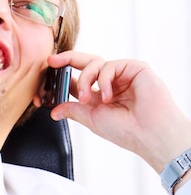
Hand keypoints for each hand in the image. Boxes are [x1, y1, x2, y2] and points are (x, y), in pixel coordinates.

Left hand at [48, 51, 190, 172]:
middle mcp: (110, 83)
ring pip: (94, 64)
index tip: (46, 77)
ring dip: (85, 79)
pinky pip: (110, 65)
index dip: (61, 77)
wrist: (148, 133)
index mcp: (99, 96)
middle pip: (85, 64)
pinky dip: (104, 80)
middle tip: (52, 62)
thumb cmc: (126, 130)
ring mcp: (122, 74)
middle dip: (66, 60)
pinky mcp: (134, 68)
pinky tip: (108, 96)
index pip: (77, 80)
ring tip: (87, 97)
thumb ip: (73, 110)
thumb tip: (54, 110)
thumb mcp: (92, 119)